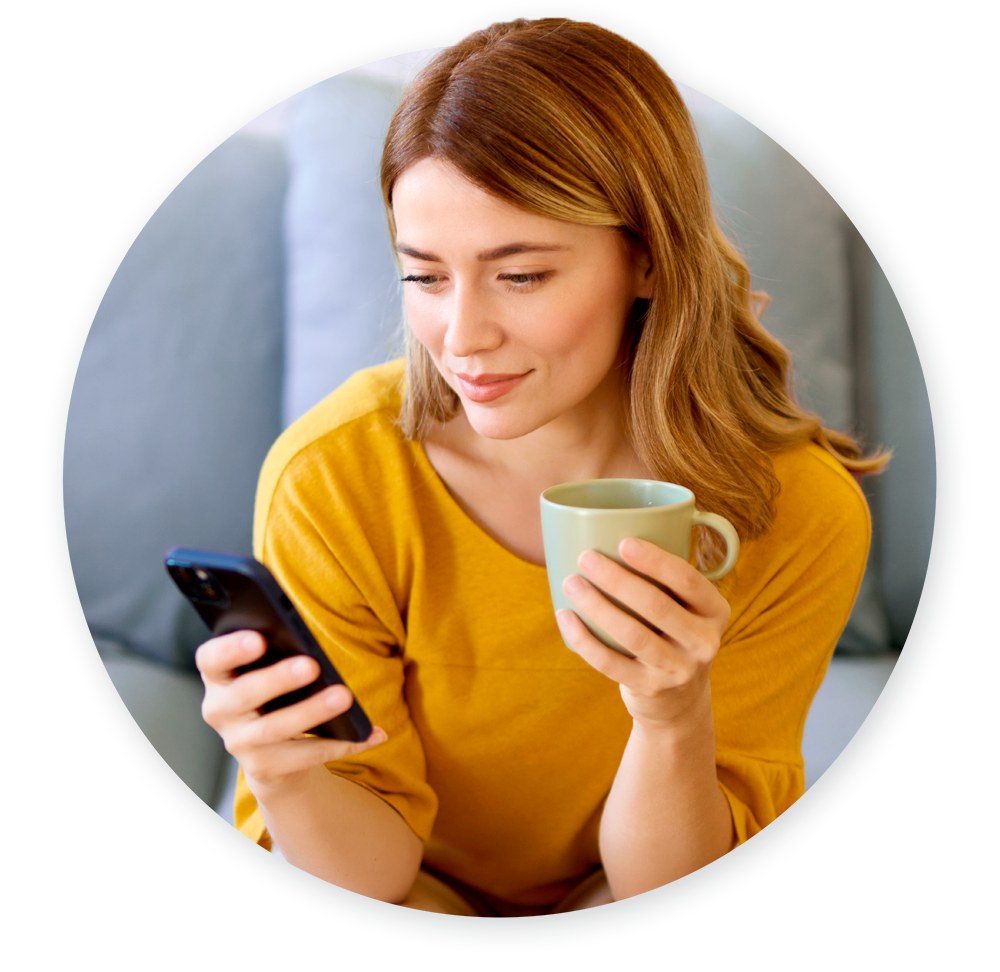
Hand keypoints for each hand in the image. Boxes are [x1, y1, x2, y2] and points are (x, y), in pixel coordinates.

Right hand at [196, 631, 386, 789]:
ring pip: (275, 728)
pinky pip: (307, 756)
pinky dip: (344, 744)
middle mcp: (221, 711)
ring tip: (343, 697)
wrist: (270, 752)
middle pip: (244, 694)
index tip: (258, 638)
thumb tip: (310, 643)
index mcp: (219, 677)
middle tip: (312, 665)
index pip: (210, 659)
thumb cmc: (272, 693)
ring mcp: (240, 743)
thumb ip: (277, 651)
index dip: (230, 649)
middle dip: (278, 678)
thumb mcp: (266, 670)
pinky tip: (372, 733)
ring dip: (312, 712)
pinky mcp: (264, 768)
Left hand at [555, 537, 730, 727]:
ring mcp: (679, 670)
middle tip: (586, 558)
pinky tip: (565, 617)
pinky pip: (611, 663)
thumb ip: (665, 577)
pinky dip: (584, 639)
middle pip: (656, 606)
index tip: (623, 542)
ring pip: (632, 635)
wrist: (679, 701)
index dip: (655, 560)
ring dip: (596, 606)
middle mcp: (704, 642)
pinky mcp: (650, 690)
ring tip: (571, 583)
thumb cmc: (671, 633)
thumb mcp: (686, 608)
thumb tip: (611, 527)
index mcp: (716, 611)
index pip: (688, 580)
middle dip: (617, 579)